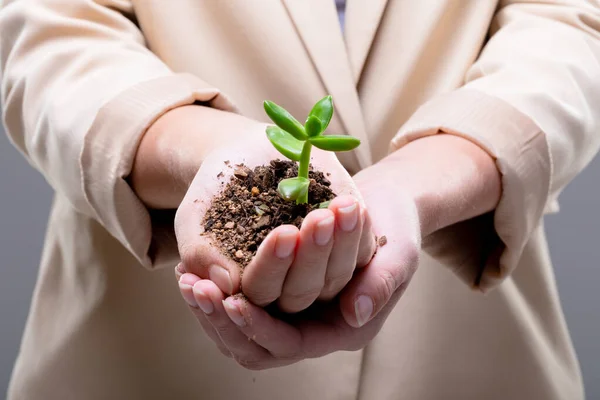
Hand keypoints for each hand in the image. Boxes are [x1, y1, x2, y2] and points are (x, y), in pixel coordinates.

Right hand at [172, 108, 374, 311]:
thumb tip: (226, 283)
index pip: (262, 292)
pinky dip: (359, 230)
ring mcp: (320, 267)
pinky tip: (354, 205)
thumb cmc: (213, 192)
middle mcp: (287, 286)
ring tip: (341, 208)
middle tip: (316, 220)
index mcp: (249, 291)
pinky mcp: (347, 245)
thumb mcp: (195, 218)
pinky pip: (361, 251)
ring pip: (337, 275)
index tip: (282, 234)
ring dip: (341, 243)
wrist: (243, 155)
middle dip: (311, 255)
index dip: (272, 266)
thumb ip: (201, 253)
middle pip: (303, 290)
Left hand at [175, 174, 420, 368]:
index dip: (260, 327)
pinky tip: (191, 268)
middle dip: (223, 320)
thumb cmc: (395, 228)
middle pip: (257, 347)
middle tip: (195, 288)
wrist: (382, 205)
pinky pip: (241, 300)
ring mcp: (294, 310)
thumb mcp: (398, 254)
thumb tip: (354, 314)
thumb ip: (381, 285)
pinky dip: (217, 287)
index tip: (232, 300)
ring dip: (211, 308)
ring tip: (185, 279)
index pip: (291, 344)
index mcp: (342, 329)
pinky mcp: (279, 289)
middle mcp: (314, 326)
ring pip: (242, 329)